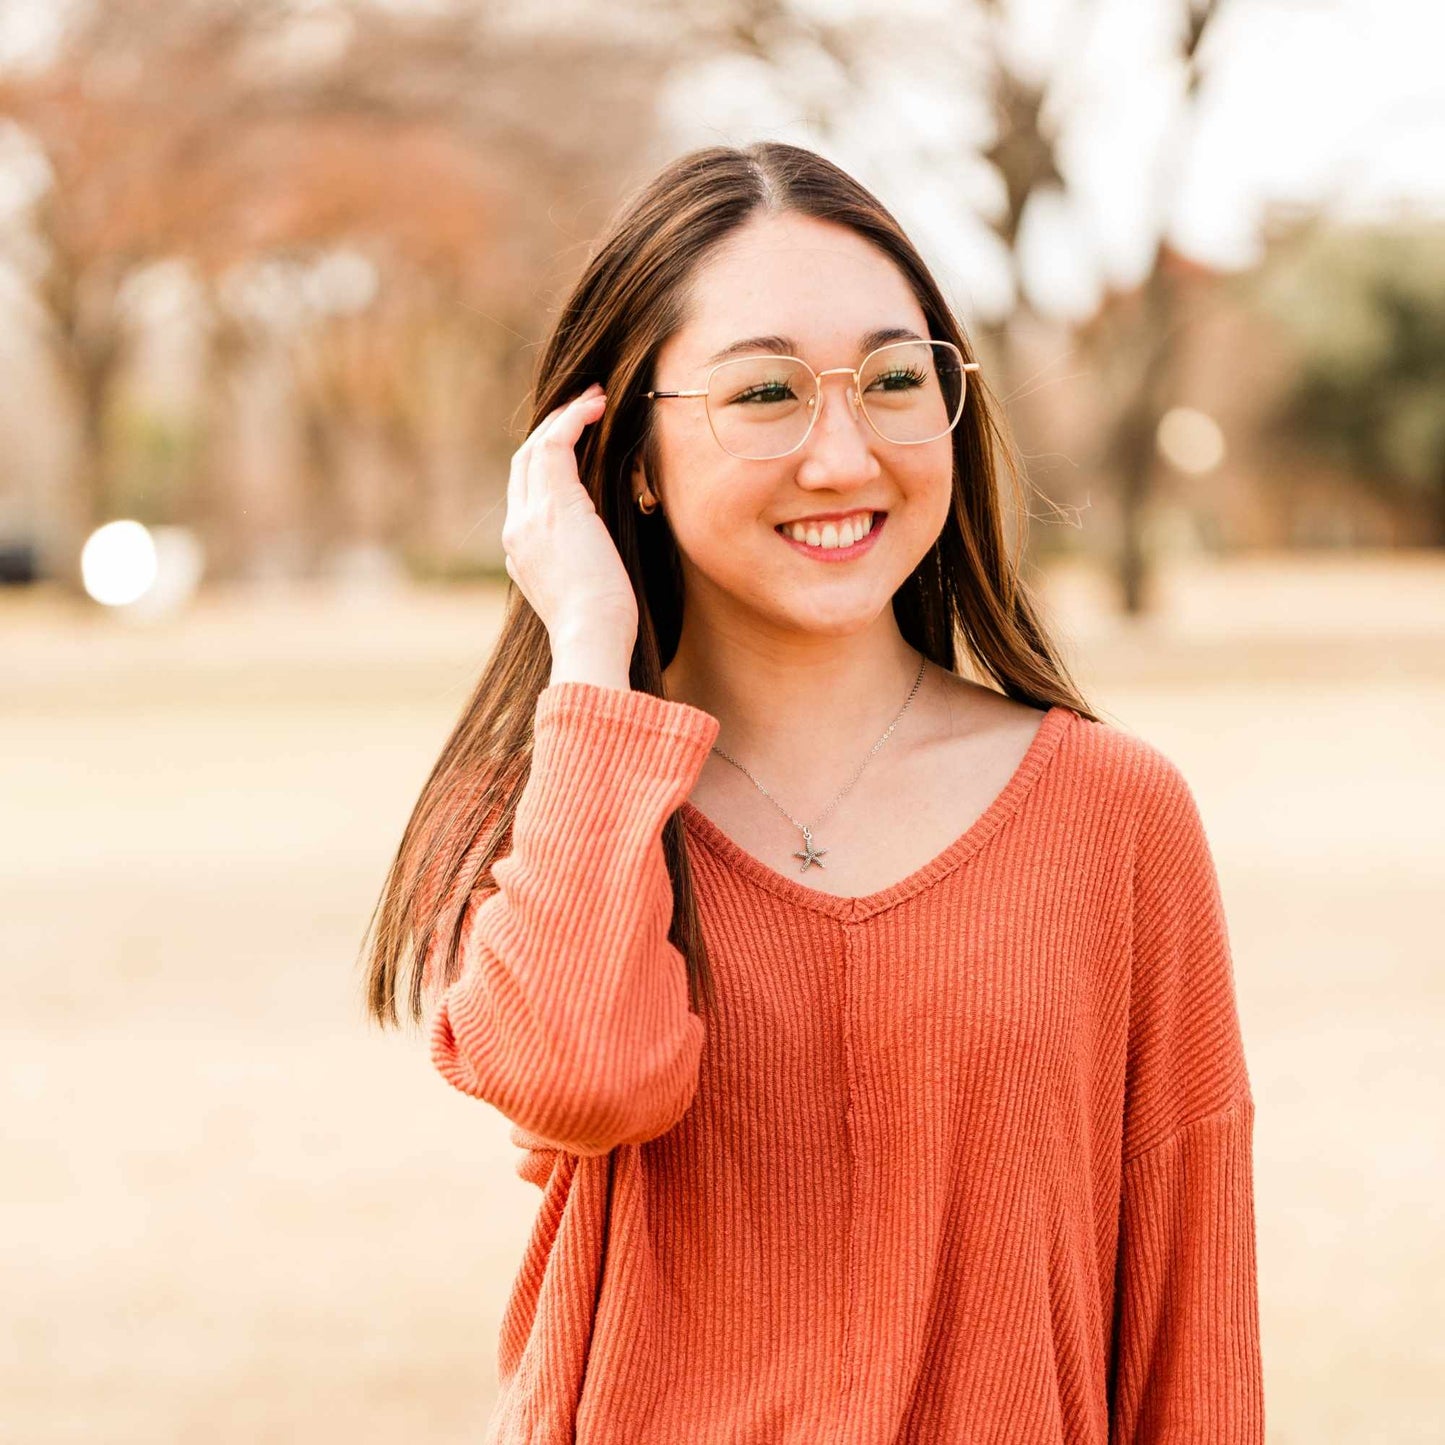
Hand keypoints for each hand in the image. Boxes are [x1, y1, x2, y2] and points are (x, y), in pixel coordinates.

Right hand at [501, 382, 638, 649]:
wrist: (591, 640)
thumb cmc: (602, 628)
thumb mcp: (585, 592)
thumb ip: (582, 564)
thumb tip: (601, 552)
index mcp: (521, 553)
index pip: (525, 494)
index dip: (546, 461)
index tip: (576, 444)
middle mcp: (517, 529)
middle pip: (524, 463)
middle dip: (551, 431)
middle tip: (583, 410)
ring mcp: (530, 516)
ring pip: (536, 448)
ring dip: (565, 417)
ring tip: (594, 399)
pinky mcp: (555, 505)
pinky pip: (556, 444)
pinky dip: (573, 419)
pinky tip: (596, 406)